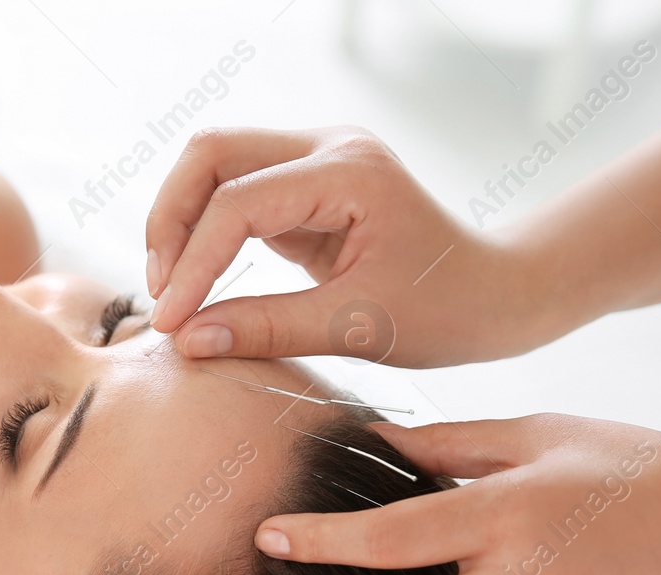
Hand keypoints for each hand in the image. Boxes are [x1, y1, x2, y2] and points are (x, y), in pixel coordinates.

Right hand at [145, 127, 559, 367]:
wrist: (497, 294)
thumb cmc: (447, 309)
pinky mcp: (306, 186)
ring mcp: (315, 160)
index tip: (171, 324)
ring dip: (182, 224)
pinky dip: (207, 235)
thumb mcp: (358, 327)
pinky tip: (199, 285)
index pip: (238, 202)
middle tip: (163, 295)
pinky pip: (235, 195)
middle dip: (172, 221)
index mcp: (349, 171)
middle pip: (210, 153)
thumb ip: (269, 328)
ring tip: (174, 293)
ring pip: (213, 166)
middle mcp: (328, 147)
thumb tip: (187, 341)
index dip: (194, 263)